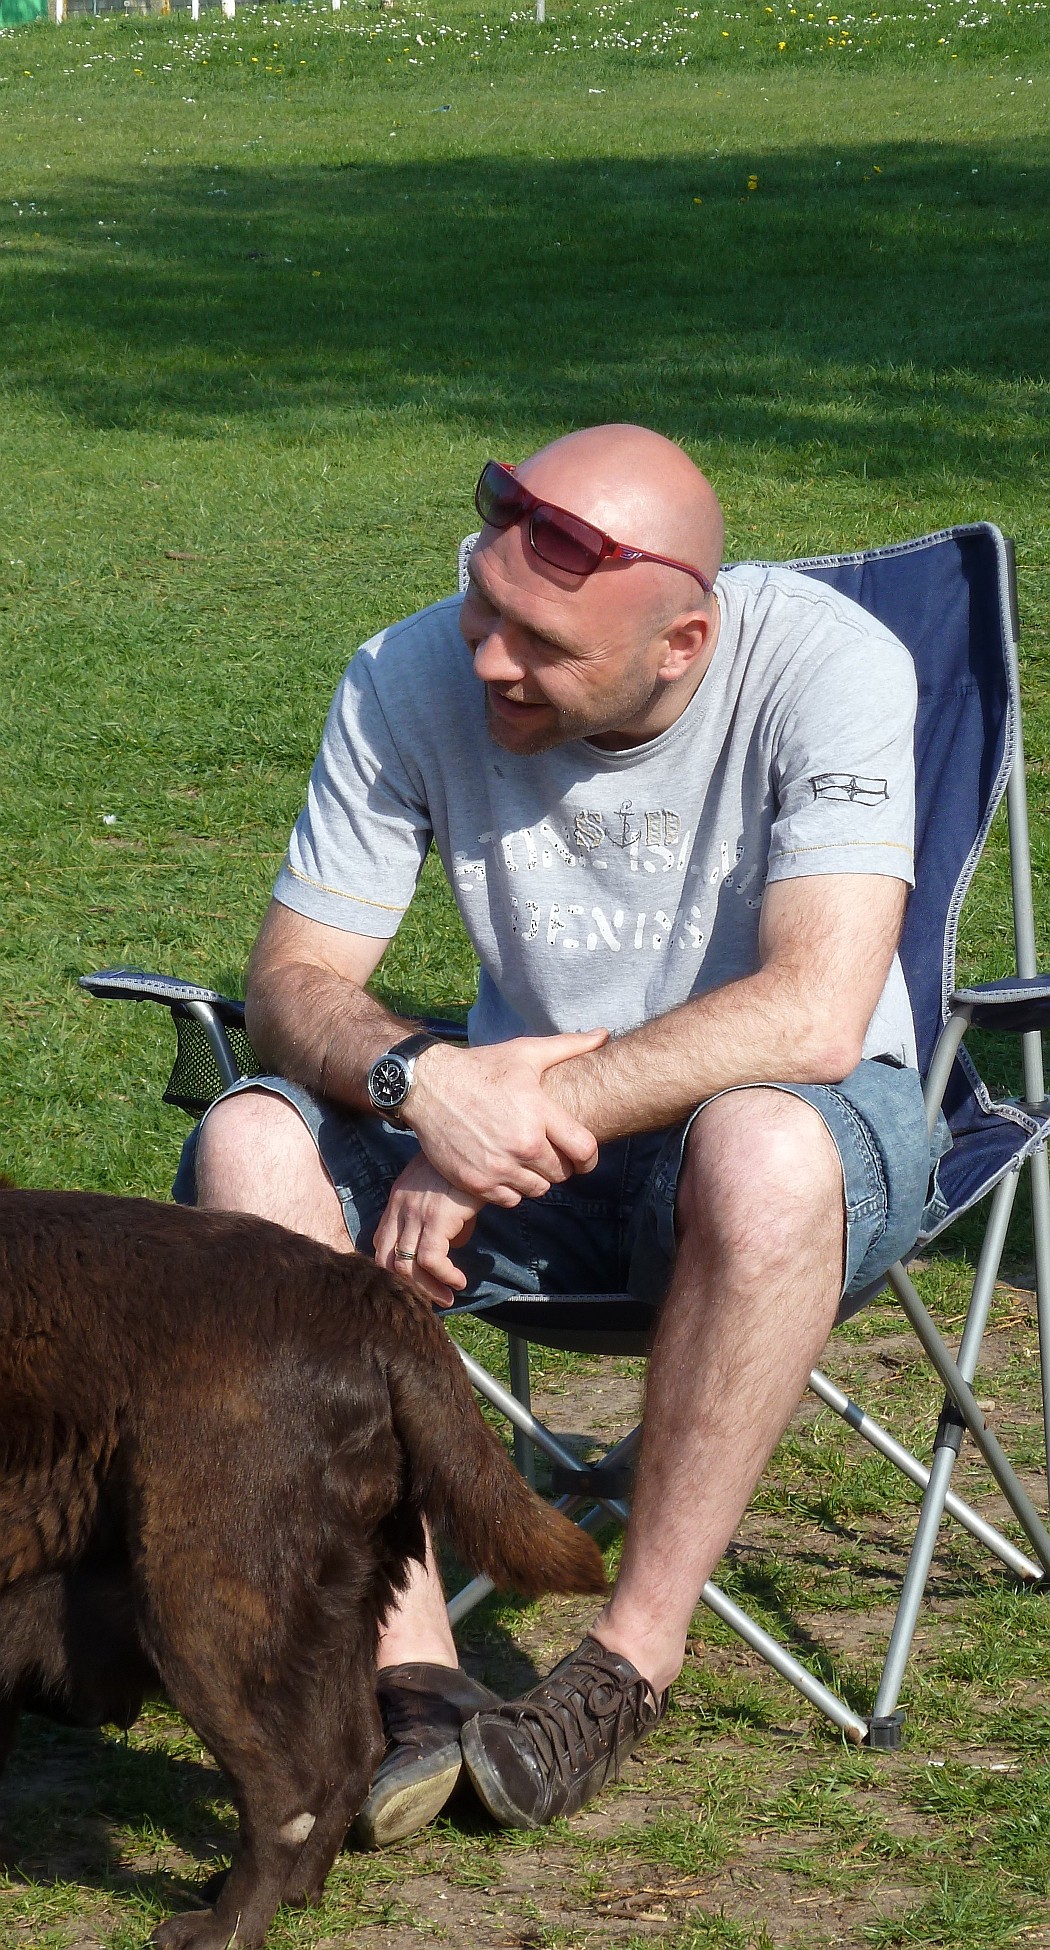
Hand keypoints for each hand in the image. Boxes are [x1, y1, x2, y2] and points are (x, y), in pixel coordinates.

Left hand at [373, 1155, 482, 1308]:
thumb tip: (453, 1242)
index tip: (417, 1281)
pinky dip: (445, 1277)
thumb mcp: (442, 1189)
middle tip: (431, 1298)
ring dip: (427, 1289)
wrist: (476, 1141)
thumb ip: (439, 1214)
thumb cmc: (464, 1164)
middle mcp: (400, 1208)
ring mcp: (415, 1213)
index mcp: (398, 1200)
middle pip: (385, 1261)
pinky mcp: (435, 1218)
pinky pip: (431, 1260)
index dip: (394, 1269)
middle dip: (407, 1286)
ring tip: (448, 1296)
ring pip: (405, 1266)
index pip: (380, 1244)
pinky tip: (459, 1281)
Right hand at [403, 1029, 608, 1204]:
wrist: (427, 1085)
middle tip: (547, 1153)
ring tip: (525, 1161)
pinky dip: (511, 1189)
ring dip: (536, 1179)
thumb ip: (569, 1046)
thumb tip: (605, 1035)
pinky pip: (510, 1200)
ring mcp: (498, 1165)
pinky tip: (505, 1170)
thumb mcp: (525, 1052)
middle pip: (561, 1174)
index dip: (589, 1159)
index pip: (584, 1150)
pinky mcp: (476, 1182)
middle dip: (559, 1165)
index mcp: (538, 1112)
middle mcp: (521, 1143)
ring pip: (537, 1189)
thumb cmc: (480, 1067)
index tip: (583, 1158)